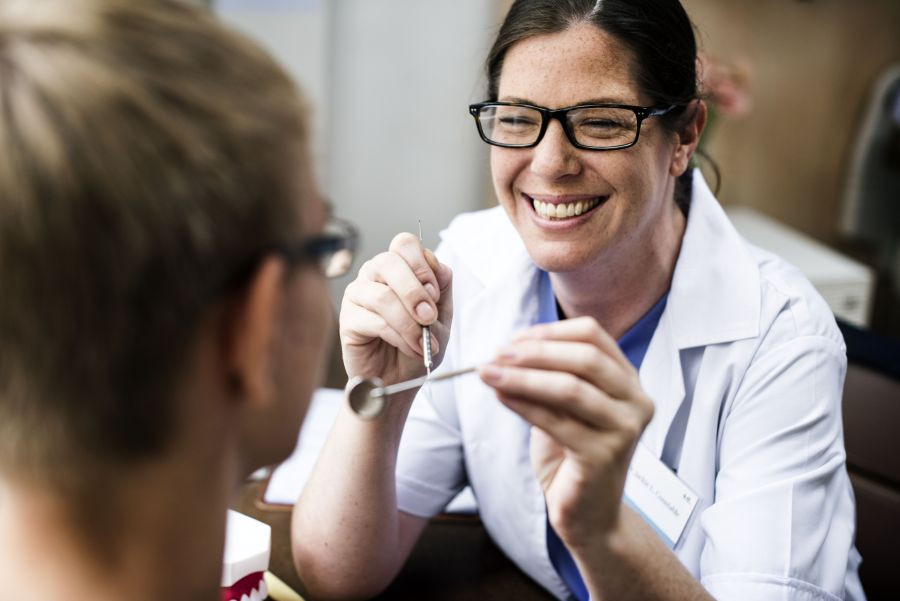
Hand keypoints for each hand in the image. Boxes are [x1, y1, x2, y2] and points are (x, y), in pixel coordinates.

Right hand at [340, 232, 452, 387]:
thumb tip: (437, 264)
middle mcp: (373, 274)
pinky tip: (410, 348)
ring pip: (383, 296)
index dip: (422, 265)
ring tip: (423, 343)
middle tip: (430, 318)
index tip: (435, 294)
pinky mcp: (348, 320)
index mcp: (397, 266)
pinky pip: (375, 321)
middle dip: (415, 291)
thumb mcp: (441, 315)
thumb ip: (441, 287)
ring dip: (410, 323)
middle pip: (390, 262)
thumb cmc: (418, 343)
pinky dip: (399, 337)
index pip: (404, 244)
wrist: (401, 378)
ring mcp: (357, 295)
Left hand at [478, 316, 652, 549]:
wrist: (588, 514)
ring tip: (488, 373)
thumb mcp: (562, 407)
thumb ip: (547, 377)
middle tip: (497, 354)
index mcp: (627, 380)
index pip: (593, 335)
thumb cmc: (573, 454)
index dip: (550, 332)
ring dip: (522, 377)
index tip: (514, 338)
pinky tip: (500, 396)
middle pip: (585, 358)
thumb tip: (507, 350)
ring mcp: (624, 429)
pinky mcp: (603, 456)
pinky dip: (523, 405)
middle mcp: (635, 401)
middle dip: (535, 352)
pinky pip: (556, 422)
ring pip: (570, 388)